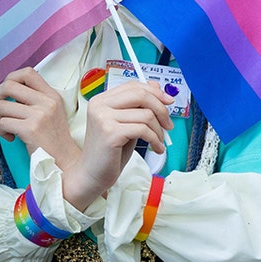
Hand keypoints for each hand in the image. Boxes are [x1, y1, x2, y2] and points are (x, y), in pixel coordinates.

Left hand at [0, 67, 79, 164]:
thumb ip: (34, 100)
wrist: (65, 163)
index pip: (28, 72)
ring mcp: (39, 115)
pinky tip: (10, 138)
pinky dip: (1, 131)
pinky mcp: (31, 129)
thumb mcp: (51, 113)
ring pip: (2, 106)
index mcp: (51, 95)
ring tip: (5, 128)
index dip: (10, 78)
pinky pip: (3, 123)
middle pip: (9, 85)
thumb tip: (6, 92)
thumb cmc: (53, 140)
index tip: (6, 93)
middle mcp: (46, 101)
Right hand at [61, 81, 172, 209]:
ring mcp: (103, 118)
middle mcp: (100, 105)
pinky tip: (156, 148)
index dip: (154, 92)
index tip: (168, 102)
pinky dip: (155, 139)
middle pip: (140, 95)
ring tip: (159, 141)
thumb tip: (157, 88)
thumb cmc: (110, 152)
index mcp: (102, 100)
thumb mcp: (126, 124)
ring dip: (159, 130)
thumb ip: (138, 107)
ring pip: (145, 114)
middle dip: (161, 109)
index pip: (133, 86)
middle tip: (168, 124)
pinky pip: (143, 130)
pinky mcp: (110, 133)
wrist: (92, 175)